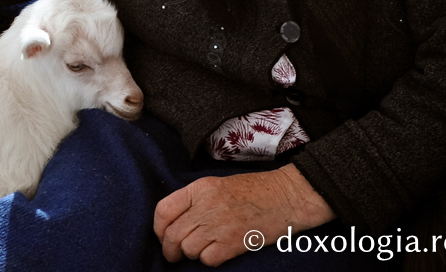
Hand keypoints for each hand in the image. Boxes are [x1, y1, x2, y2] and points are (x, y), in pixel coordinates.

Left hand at [153, 164, 334, 266]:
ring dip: (191, 254)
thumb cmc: (253, 191)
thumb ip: (194, 200)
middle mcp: (206, 205)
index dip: (158, 227)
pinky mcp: (234, 242)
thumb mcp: (217, 185)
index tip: (161, 235)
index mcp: (200, 188)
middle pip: (173, 234)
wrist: (287, 196)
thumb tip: (173, 222)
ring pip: (188, 249)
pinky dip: (208, 260)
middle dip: (169, 249)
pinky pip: (208, 259)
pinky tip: (216, 253)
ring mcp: (220, 224)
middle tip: (173, 255)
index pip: (163, 209)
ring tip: (200, 250)